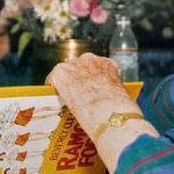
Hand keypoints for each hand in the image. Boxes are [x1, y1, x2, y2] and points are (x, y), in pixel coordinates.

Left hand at [47, 53, 155, 172]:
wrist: (111, 114)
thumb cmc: (121, 113)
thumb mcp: (121, 100)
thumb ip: (111, 97)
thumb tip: (107, 109)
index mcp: (109, 65)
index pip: (96, 68)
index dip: (92, 80)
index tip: (90, 90)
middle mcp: (91, 60)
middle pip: (78, 67)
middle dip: (76, 79)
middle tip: (74, 95)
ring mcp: (75, 65)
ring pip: (64, 72)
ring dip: (63, 84)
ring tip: (61, 100)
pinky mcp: (61, 73)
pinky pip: (52, 80)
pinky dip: (51, 90)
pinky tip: (51, 101)